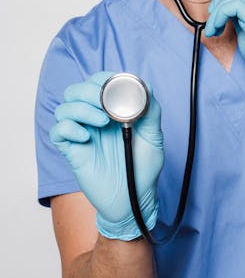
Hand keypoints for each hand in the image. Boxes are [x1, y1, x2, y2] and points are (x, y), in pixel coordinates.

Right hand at [50, 71, 163, 240]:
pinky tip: (87, 138)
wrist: (135, 198)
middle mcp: (93, 119)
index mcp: (111, 110)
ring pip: (63, 108)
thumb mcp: (153, 136)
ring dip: (81, 109)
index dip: (103, 79)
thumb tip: (144, 87)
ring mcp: (82, 134)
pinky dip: (69, 129)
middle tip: (108, 106)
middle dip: (90, 92)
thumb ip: (150, 110)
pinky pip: (58, 132)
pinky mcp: (73, 151)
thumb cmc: (143, 167)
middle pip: (76, 90)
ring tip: (103, 122)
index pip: (97, 82)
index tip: (117, 89)